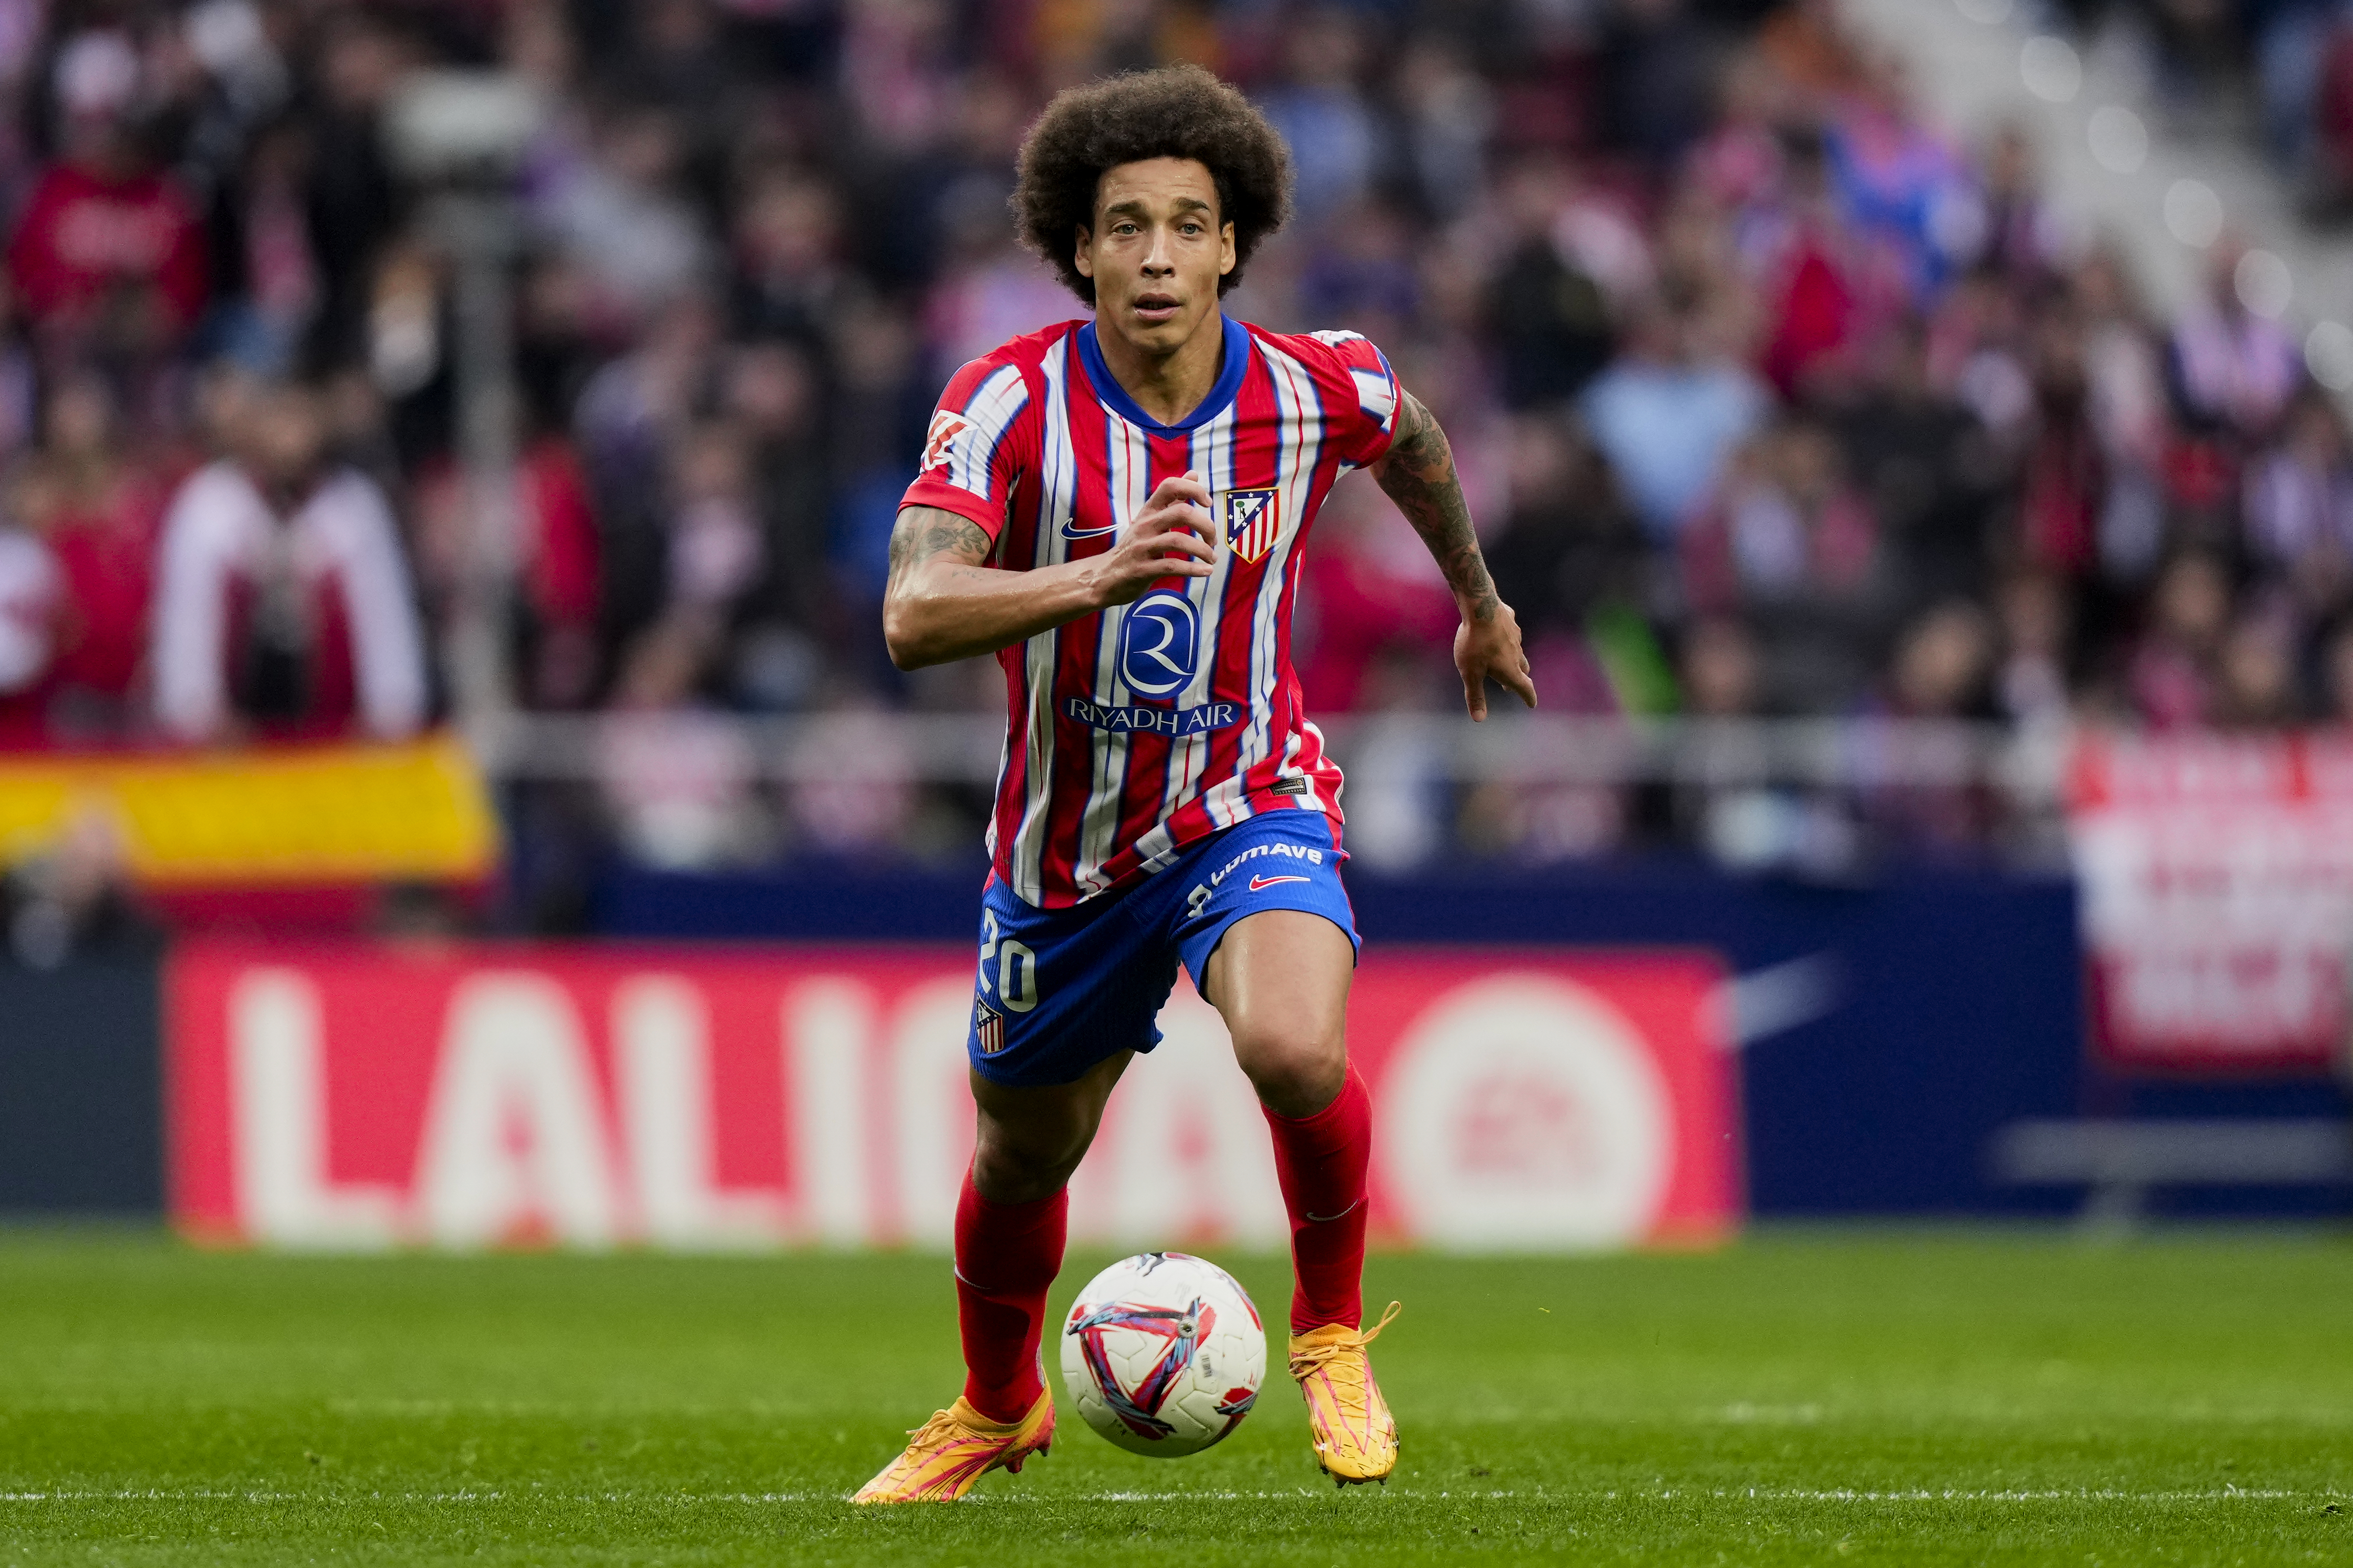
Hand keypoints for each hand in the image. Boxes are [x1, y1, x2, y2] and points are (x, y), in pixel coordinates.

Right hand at [1089, 471, 1216, 606]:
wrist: (1105, 576)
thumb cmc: (1135, 546)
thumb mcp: (1151, 519)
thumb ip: (1174, 499)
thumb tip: (1193, 473)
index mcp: (1149, 510)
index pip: (1170, 486)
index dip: (1193, 489)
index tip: (1207, 503)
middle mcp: (1145, 525)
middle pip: (1181, 513)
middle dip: (1205, 525)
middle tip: (1213, 540)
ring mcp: (1142, 547)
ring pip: (1178, 541)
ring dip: (1202, 550)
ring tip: (1211, 558)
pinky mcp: (1142, 569)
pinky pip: (1172, 566)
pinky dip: (1193, 569)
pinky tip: (1205, 571)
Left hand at [1454, 600, 1536, 720]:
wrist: (1481, 607)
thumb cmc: (1474, 643)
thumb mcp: (1470, 673)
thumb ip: (1475, 695)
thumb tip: (1479, 719)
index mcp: (1510, 669)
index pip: (1524, 688)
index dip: (1529, 697)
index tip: (1532, 704)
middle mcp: (1516, 653)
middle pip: (1522, 669)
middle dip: (1518, 679)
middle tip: (1509, 687)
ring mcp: (1514, 635)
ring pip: (1517, 650)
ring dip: (1512, 658)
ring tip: (1504, 660)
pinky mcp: (1509, 620)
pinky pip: (1510, 630)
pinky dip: (1506, 636)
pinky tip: (1499, 632)